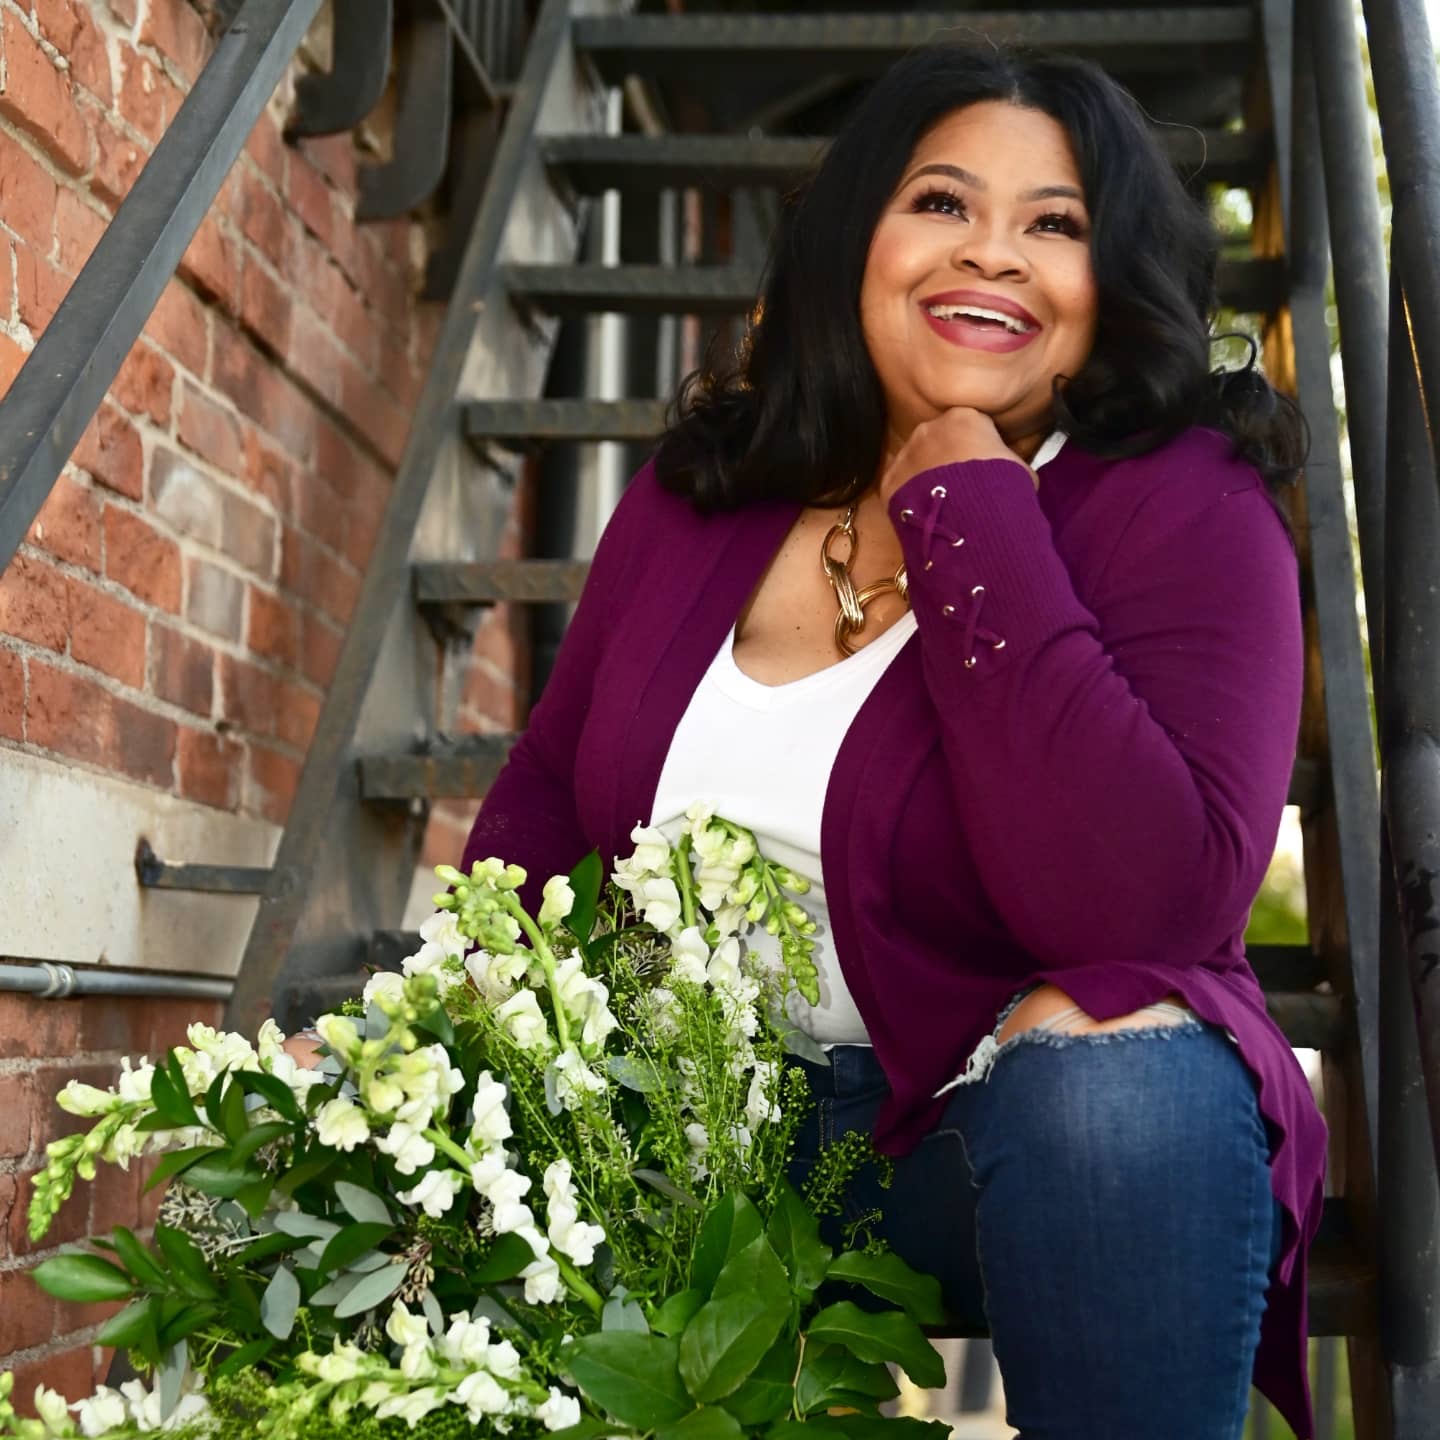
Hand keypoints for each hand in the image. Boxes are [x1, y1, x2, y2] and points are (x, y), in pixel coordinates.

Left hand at [878, 407, 1037, 505]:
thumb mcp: (1021, 470)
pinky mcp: (890, 481)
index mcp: (964, 418)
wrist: (972, 519)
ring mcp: (906, 454)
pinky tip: (926, 513)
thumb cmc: (1003, 489)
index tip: (985, 467)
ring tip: (944, 502)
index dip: (980, 446)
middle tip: (963, 486)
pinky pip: (900, 486)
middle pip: (940, 439)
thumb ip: (1010, 462)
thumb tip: (1014, 472)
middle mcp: (929, 428)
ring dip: (927, 476)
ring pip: (916, 461)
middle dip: (949, 458)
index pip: (973, 425)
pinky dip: (910, 497)